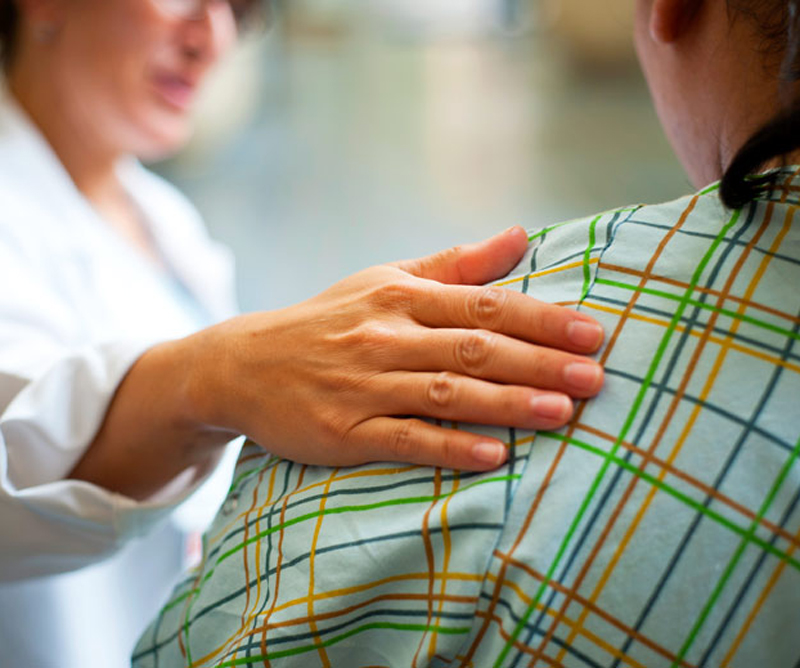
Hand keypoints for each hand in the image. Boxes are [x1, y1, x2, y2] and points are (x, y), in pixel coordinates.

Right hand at [190, 226, 603, 470]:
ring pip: (446, 394)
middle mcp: (385, 337)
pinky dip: (450, 447)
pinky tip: (493, 456)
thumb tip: (519, 235)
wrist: (243, 364)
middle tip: (595, 377)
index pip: (483, 305)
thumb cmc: (327, 321)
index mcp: (401, 298)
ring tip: (561, 413)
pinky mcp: (344, 432)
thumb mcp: (383, 281)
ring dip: (505, 404)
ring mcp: (363, 386)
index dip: (540, 320)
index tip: (592, 333)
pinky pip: (404, 440)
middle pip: (473, 349)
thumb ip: (454, 265)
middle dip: (538, 363)